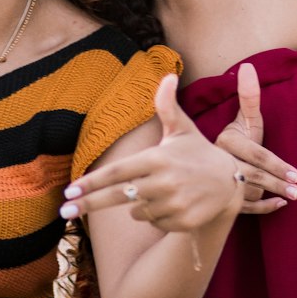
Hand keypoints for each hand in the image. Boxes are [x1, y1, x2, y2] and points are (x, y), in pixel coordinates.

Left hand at [61, 74, 246, 231]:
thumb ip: (167, 105)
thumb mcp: (181, 128)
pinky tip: (171, 205)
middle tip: (64, 211)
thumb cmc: (197, 152)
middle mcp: (165, 181)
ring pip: (136, 211)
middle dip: (87, 204)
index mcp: (158, 157)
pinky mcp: (183, 222)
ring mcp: (174, 203)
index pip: (117, 172)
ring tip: (159, 192)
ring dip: (138, 205)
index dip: (91, 182)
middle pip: (117, 196)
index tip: (70, 190)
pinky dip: (155, 216)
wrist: (231, 180)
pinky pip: (153, 223)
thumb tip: (167, 74)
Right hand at [215, 63, 296, 214]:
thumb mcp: (244, 119)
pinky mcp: (224, 202)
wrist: (204, 169)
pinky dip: (264, 208)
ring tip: (292, 197)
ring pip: (249, 193)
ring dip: (270, 194)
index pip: (255, 155)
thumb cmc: (235, 139)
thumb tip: (247, 66)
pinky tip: (280, 206)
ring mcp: (220, 186)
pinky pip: (246, 209)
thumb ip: (249, 96)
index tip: (296, 174)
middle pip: (253, 176)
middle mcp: (220, 165)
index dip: (276, 164)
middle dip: (277, 183)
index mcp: (224, 143)